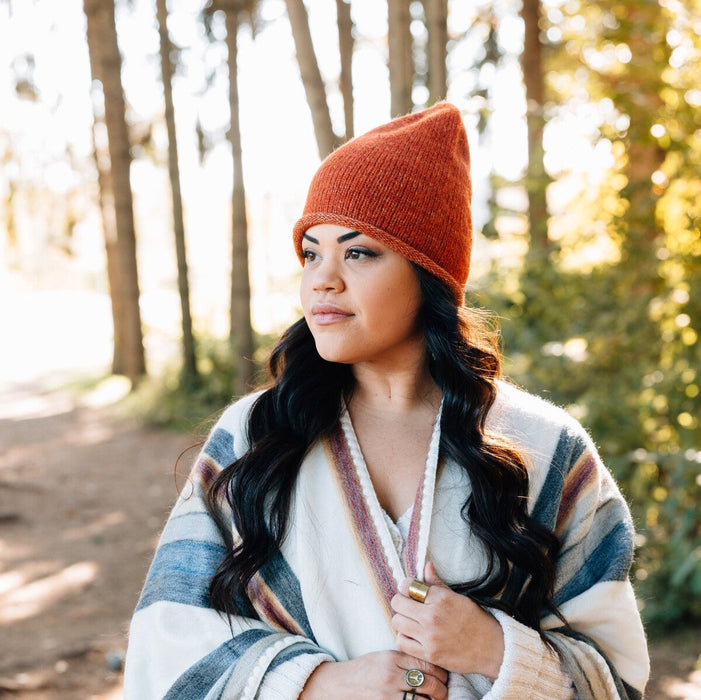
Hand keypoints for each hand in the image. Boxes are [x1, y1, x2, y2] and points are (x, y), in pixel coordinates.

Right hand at [299, 650, 447, 699]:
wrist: (341, 685)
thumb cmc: (365, 670)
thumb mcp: (384, 657)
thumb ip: (406, 659)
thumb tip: (433, 665)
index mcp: (392, 658)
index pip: (426, 663)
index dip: (440, 671)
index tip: (444, 674)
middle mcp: (391, 676)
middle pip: (429, 683)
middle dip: (442, 689)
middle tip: (444, 690)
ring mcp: (388, 695)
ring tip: (437, 699)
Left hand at [390, 562, 504, 678]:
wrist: (491, 648)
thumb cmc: (475, 620)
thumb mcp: (457, 597)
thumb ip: (437, 583)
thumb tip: (426, 565)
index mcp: (440, 598)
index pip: (407, 586)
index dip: (405, 587)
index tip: (409, 591)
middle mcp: (432, 616)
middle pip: (398, 603)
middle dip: (401, 602)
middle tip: (408, 606)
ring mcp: (429, 636)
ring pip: (397, 622)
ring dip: (401, 620)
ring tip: (411, 621)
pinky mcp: (429, 654)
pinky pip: (402, 642)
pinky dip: (404, 638)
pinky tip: (413, 635)